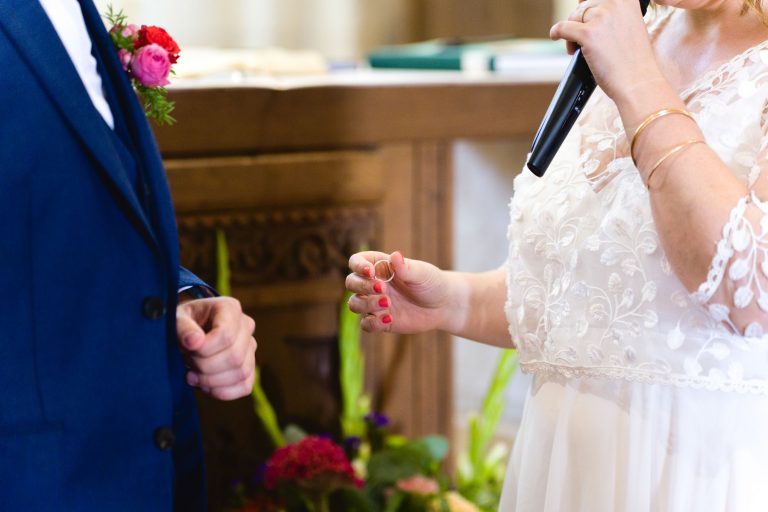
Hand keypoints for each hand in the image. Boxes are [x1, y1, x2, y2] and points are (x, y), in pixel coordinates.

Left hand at [176, 297, 256, 399]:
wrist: (188, 331)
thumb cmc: (183, 322)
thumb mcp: (176, 319)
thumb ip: (183, 328)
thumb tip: (195, 342)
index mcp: (230, 308)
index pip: (226, 335)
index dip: (205, 350)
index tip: (187, 350)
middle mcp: (246, 325)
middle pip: (234, 356)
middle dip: (205, 366)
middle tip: (187, 363)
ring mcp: (250, 347)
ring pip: (241, 373)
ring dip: (212, 381)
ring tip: (192, 375)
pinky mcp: (249, 367)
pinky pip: (245, 386)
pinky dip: (223, 392)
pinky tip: (205, 385)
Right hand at [345, 251, 454, 333]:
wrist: (443, 305)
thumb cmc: (432, 283)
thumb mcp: (422, 274)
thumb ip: (407, 268)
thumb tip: (396, 255)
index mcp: (379, 266)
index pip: (357, 262)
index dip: (358, 265)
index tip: (370, 271)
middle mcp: (372, 284)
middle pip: (351, 282)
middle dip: (363, 286)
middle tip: (383, 289)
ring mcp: (374, 303)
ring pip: (354, 304)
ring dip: (367, 304)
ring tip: (388, 304)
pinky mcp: (380, 321)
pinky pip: (366, 324)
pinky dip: (373, 323)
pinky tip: (389, 318)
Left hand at [550, 0, 665, 101]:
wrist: (638, 81)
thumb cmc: (633, 59)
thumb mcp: (628, 25)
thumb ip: (610, 14)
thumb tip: (582, 6)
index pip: (597, 0)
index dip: (590, 10)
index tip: (588, 20)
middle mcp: (615, 3)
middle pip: (585, 6)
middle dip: (580, 22)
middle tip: (583, 41)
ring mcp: (602, 17)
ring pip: (574, 16)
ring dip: (572, 32)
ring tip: (577, 47)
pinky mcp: (589, 33)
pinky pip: (563, 28)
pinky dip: (556, 33)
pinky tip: (555, 37)